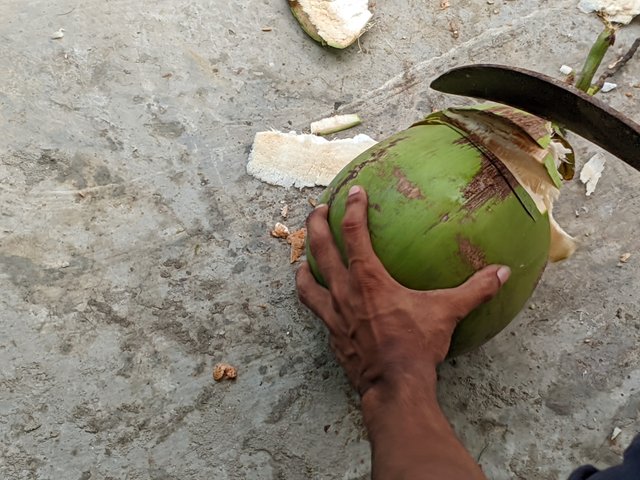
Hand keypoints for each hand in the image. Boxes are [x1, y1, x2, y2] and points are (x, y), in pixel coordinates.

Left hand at [296, 185, 510, 396]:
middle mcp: (343, 291)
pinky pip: (313, 309)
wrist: (393, 384)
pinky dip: (312, 297)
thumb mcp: (447, 313)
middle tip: (316, 209)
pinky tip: (316, 298)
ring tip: (302, 256)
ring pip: (306, 280)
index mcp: (368, 279)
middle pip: (321, 248)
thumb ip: (474, 290)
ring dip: (303, 263)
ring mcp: (333, 313)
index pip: (355, 232)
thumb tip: (502, 273)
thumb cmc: (416, 345)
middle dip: (316, 224)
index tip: (354, 191)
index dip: (353, 208)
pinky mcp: (330, 333)